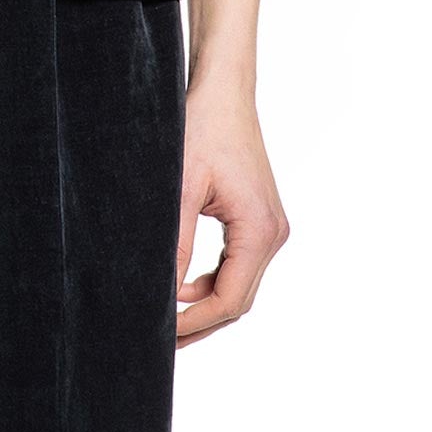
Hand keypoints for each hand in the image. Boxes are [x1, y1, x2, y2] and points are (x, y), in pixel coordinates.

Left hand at [175, 81, 289, 346]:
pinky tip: (182, 285)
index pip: (229, 300)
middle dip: (199, 323)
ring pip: (239, 287)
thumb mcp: (180, 187)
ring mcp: (270, 228)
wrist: (223, 91)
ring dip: (205, 305)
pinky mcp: (259, 220)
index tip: (157, 333)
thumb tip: (162, 293)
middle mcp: (273, 234)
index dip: (193, 323)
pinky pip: (238, 267)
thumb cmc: (201, 128)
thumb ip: (175, 243)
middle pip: (238, 302)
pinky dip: (212, 282)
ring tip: (166, 319)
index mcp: (260, 231)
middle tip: (157, 339)